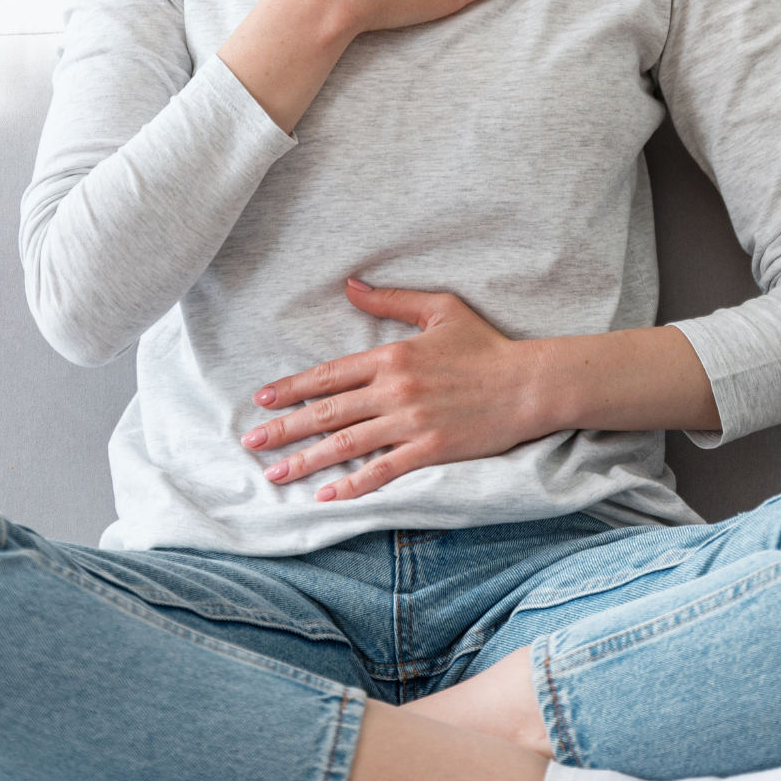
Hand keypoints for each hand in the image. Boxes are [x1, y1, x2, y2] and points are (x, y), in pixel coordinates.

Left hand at [240, 280, 551, 501]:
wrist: (529, 383)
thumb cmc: (486, 345)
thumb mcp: (439, 309)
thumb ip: (391, 300)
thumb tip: (350, 284)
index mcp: (392, 355)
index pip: (329, 374)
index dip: (292, 388)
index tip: (262, 399)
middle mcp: (394, 390)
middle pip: (328, 412)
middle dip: (285, 428)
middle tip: (252, 442)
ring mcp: (411, 423)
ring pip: (346, 444)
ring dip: (307, 460)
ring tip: (275, 473)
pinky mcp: (430, 450)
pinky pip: (382, 470)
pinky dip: (352, 485)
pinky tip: (327, 495)